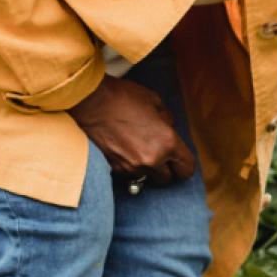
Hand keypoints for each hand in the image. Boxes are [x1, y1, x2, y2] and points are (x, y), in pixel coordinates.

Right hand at [68, 76, 195, 184]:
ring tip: (140, 149)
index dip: (185, 164)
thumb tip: (170, 131)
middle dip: (167, 169)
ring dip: (148, 168)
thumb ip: (168, 121)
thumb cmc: (124, 97)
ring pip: (148, 178)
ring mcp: (131, 167)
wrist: (90, 101)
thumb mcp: (156, 102)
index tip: (180, 160)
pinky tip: (126, 149)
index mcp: (167, 143)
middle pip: (167, 179)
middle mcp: (151, 159)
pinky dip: (131, 166)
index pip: (186, 168)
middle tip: (160, 155)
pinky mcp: (114, 168)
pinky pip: (130, 174)